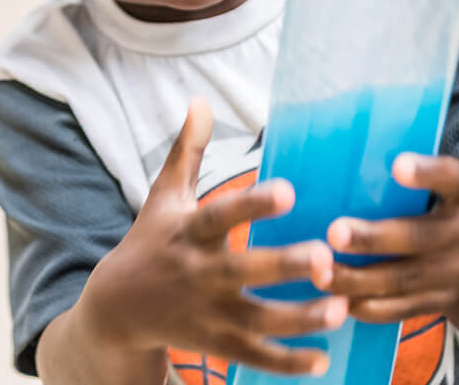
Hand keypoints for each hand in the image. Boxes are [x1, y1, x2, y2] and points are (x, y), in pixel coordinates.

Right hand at [79, 97, 348, 377]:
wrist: (117, 306)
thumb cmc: (152, 239)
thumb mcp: (165, 194)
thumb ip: (188, 150)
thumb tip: (200, 100)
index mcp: (188, 231)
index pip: (221, 214)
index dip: (252, 204)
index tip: (290, 191)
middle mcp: (198, 272)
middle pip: (244, 270)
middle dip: (284, 265)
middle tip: (326, 257)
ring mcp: (206, 313)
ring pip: (256, 319)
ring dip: (298, 318)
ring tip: (341, 308)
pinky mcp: (214, 344)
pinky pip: (253, 357)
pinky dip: (286, 363)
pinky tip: (323, 360)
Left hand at [325, 154, 458, 322]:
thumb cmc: (433, 200)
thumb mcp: (433, 178)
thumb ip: (399, 166)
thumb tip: (333, 139)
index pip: (452, 177)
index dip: (426, 172)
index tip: (397, 165)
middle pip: (419, 237)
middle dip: (373, 238)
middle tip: (334, 232)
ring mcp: (456, 273)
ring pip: (403, 280)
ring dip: (358, 278)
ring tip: (320, 271)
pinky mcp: (439, 303)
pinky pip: (399, 309)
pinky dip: (365, 306)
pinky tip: (333, 301)